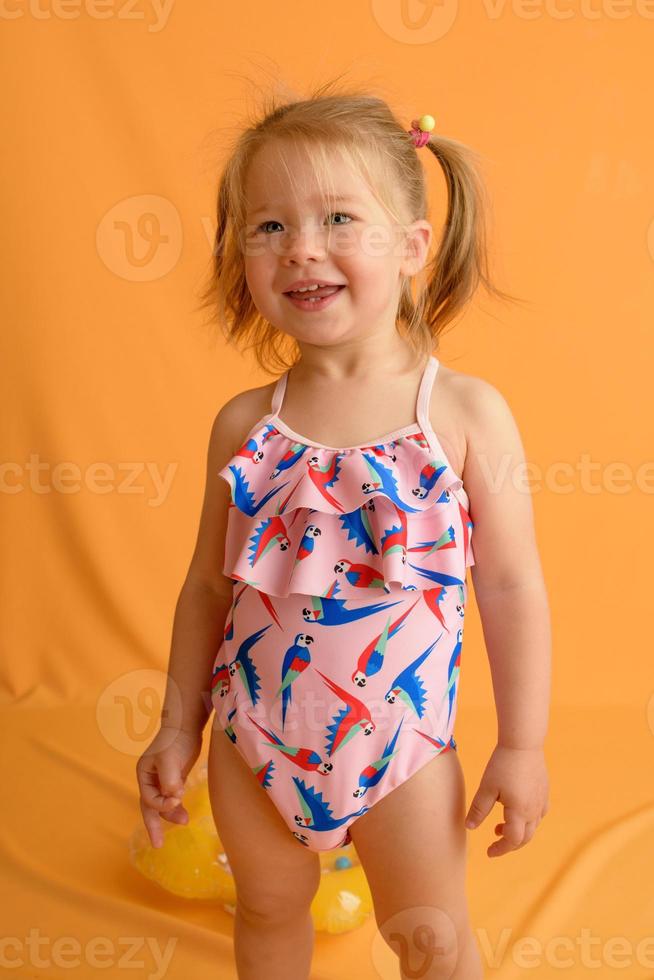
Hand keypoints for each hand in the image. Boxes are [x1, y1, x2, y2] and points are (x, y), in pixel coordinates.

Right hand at [135, 725, 202, 847]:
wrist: (186, 726)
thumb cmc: (175, 739)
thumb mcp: (169, 758)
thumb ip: (169, 779)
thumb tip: (174, 797)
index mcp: (143, 774)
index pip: (149, 798)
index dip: (162, 804)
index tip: (178, 799)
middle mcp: (150, 779)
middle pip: (149, 807)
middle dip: (154, 826)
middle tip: (157, 845)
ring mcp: (161, 780)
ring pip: (163, 804)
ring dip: (171, 814)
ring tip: (185, 821)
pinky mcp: (174, 779)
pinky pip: (172, 798)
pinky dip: (177, 806)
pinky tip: (184, 812)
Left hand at [464, 744, 548, 856]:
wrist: (523, 743)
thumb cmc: (502, 764)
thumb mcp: (486, 788)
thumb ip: (478, 809)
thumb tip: (469, 828)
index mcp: (519, 812)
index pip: (512, 840)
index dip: (500, 849)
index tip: (488, 852)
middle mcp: (534, 811)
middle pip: (525, 838)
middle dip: (509, 844)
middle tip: (494, 842)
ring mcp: (541, 801)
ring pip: (533, 827)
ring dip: (518, 832)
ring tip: (499, 826)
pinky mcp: (544, 792)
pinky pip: (539, 814)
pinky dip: (528, 821)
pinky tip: (518, 812)